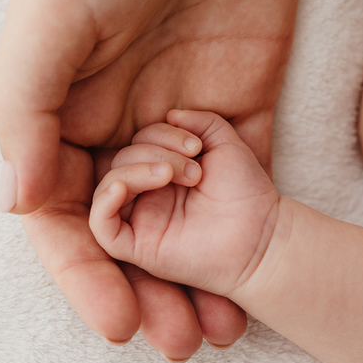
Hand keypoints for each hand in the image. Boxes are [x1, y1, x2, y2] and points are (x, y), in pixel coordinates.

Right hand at [0, 0, 299, 360]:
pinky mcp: (246, 100)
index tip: (117, 325)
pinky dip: (252, 232)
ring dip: (202, 282)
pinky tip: (264, 278)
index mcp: (59, 112)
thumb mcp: (50, 12)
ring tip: (221, 335)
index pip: (67, 217)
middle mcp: (118, 124)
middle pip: (132, 233)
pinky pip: (247, 182)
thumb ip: (28, 109)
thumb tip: (22, 202)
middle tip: (178, 345)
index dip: (86, 276)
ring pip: (192, 224)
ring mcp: (185, 116)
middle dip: (150, 293)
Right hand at [90, 110, 280, 299]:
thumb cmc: (246, 194)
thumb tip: (170, 115)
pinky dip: (104, 201)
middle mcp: (149, 195)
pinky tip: (122, 187)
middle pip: (122, 159)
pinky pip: (100, 225)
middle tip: (195, 169)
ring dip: (136, 170)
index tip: (197, 146)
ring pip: (109, 186)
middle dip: (155, 152)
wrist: (262, 236)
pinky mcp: (137, 247)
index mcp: (165, 171)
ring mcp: (141, 221)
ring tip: (171, 175)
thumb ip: (201, 121)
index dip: (162, 134)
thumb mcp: (225, 143)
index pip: (140, 142)